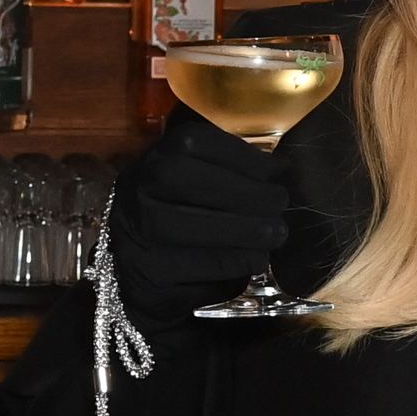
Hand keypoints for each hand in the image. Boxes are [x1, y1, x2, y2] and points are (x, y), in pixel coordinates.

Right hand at [108, 106, 291, 318]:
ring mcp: (138, 230)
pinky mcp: (149, 270)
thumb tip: (281, 167)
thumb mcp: (192, 184)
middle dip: (246, 192)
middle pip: (191, 179)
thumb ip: (229, 171)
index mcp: (156, 158)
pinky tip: (256, 259)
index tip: (273, 170)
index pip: (195, 142)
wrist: (135, 273)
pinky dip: (235, 261)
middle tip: (278, 204)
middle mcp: (139, 188)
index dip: (241, 155)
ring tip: (275, 233)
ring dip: (245, 230)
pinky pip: (198, 263)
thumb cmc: (178, 218)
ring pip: (193, 224)